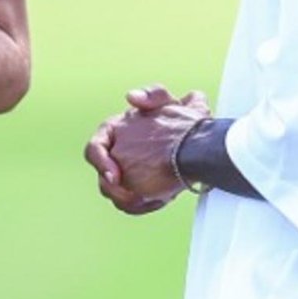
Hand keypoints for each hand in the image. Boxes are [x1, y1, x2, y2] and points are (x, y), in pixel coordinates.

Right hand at [85, 84, 210, 213]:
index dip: (101, 163)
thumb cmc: (184, 125)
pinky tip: (161, 199)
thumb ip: (152, 94)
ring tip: (155, 196)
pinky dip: (144, 204)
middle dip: (119, 189)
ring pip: (118, 195)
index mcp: (115, 132)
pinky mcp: (139, 192)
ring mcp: (127, 175)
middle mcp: (116, 154)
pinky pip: (132, 204)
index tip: (115, 176)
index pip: (94, 148)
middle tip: (137, 194)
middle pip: (105, 179)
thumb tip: (131, 97)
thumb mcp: (172, 103)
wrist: (202, 149)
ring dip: (133, 199)